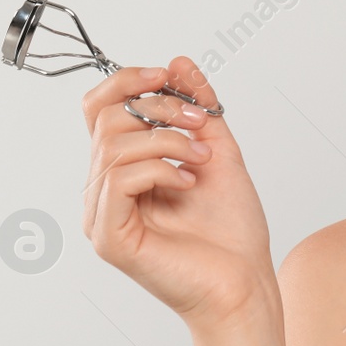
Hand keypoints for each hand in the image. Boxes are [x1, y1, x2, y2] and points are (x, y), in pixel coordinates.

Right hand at [80, 56, 276, 332]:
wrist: (246, 282)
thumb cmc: (232, 230)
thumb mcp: (218, 151)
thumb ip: (198, 108)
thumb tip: (178, 62)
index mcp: (122, 169)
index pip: (99, 108)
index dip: (127, 81)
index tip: (167, 75)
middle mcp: (103, 190)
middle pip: (107, 118)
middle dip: (160, 107)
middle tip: (203, 124)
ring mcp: (102, 214)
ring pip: (114, 145)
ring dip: (170, 141)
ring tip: (202, 161)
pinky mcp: (110, 236)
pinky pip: (120, 179)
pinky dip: (160, 169)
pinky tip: (188, 184)